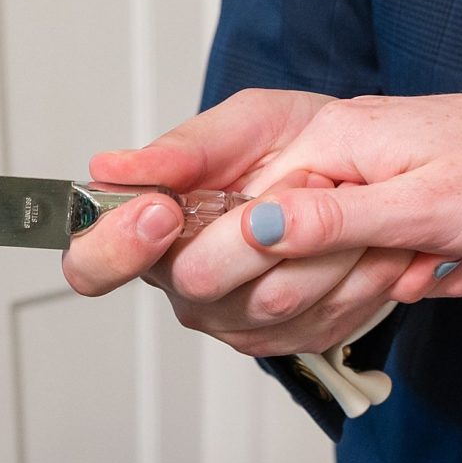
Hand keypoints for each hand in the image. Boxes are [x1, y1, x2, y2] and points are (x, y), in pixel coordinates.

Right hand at [63, 89, 441, 358]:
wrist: (369, 170)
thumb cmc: (295, 144)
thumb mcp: (245, 124)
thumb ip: (183, 149)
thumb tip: (109, 169)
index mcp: (147, 231)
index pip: (92, 264)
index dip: (118, 245)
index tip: (162, 208)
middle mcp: (182, 283)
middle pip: (196, 283)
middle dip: (254, 229)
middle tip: (302, 180)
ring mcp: (234, 318)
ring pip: (270, 302)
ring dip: (320, 243)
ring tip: (341, 193)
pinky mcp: (287, 338)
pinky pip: (319, 318)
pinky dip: (354, 271)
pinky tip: (363, 236)